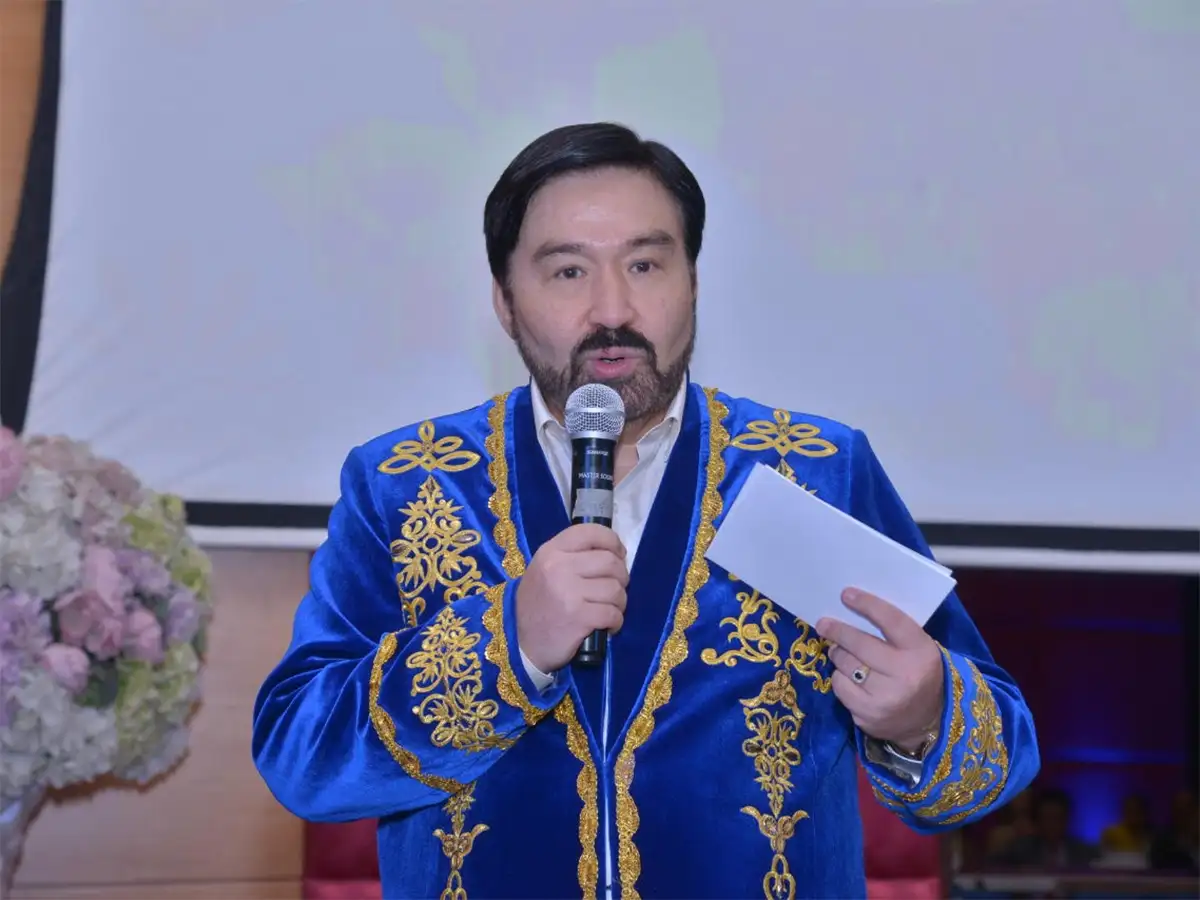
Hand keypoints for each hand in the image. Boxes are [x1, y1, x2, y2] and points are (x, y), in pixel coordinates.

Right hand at [515, 524, 628, 673]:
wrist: (520, 643)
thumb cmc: (538, 604)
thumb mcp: (544, 570)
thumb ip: (572, 556)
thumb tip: (613, 554)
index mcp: (550, 552)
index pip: (591, 532)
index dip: (612, 542)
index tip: (618, 555)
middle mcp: (559, 567)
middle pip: (610, 562)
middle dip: (621, 577)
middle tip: (614, 590)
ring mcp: (569, 593)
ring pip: (615, 589)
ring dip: (619, 602)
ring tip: (609, 610)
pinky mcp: (578, 617)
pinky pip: (613, 613)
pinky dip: (616, 621)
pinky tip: (608, 626)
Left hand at [816, 588, 944, 752]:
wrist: (929, 722)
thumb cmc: (918, 674)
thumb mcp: (917, 650)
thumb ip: (892, 633)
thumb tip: (850, 610)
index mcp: (921, 652)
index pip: (891, 621)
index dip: (867, 605)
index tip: (846, 594)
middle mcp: (905, 675)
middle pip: (860, 644)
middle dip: (838, 631)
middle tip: (824, 624)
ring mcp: (885, 698)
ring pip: (846, 664)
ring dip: (839, 655)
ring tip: (841, 652)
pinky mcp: (868, 715)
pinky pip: (840, 687)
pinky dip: (840, 678)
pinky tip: (849, 678)